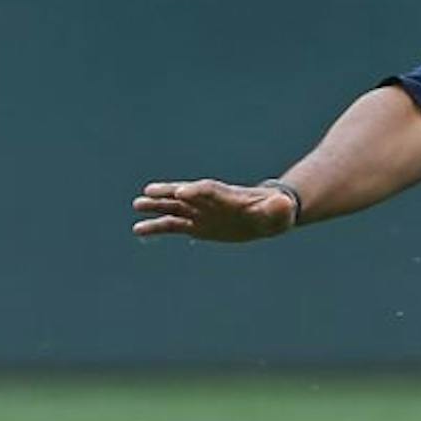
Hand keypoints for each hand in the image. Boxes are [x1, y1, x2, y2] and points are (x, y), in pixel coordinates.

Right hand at [132, 179, 295, 241]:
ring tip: (137, 205)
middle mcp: (210, 202)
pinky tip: (139, 230)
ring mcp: (201, 213)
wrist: (267, 216)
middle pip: (187, 194)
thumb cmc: (274, 212)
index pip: (210, 191)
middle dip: (169, 193)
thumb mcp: (279, 211)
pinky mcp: (197, 225)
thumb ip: (277, 207)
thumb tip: (283, 203)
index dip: (197, 191)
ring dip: (157, 206)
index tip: (182, 192)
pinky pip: (174, 226)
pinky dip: (157, 227)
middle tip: (149, 192)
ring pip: (175, 208)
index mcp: (229, 196)